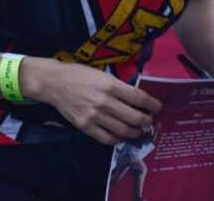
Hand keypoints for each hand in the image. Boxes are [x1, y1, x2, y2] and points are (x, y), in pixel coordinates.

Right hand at [34, 61, 161, 145]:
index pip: (139, 98)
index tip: (158, 108)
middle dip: (146, 121)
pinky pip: (107, 138)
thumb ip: (120, 87)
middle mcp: (105, 102)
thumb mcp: (104, 75)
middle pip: (134, 118)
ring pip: (123, 131)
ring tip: (138, 130)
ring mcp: (95, 116)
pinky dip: (118, 139)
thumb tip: (138, 99)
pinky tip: (121, 135)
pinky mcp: (85, 127)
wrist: (55, 83)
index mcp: (111, 86)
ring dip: (135, 132)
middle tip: (149, 121)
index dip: (153, 105)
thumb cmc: (80, 75)